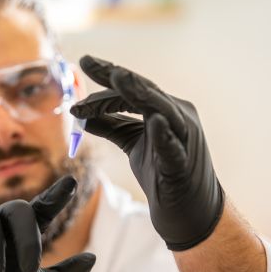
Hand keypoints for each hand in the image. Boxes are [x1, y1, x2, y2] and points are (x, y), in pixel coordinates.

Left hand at [70, 55, 224, 250]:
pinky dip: (164, 134)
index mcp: (164, 109)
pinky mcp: (183, 164)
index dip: (108, 75)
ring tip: (118, 77)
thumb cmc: (162, 171)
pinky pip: (174, 147)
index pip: (133, 88)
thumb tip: (82, 116)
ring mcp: (184, 138)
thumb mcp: (131, 144)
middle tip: (89, 63)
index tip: (85, 61)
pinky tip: (154, 121)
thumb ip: (111, 127)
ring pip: (161, 109)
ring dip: (139, 93)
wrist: (189, 210)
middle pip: (143, 91)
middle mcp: (177, 116)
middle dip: (116, 76)